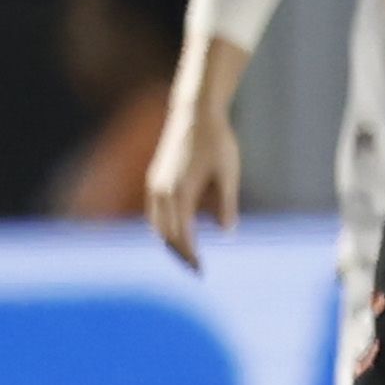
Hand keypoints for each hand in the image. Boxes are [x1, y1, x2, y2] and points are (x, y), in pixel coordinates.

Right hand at [145, 69, 241, 268]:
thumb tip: (227, 232)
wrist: (194, 113)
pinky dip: (163, 226)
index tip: (201, 271)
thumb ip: (227, 204)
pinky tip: (177, 231)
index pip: (180, 235)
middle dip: (179, 254)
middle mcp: (161, 192)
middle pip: (165, 234)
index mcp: (179, 193)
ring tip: (187, 255)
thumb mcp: (229, 173)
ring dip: (169, 241)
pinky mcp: (155, 178)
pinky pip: (155, 212)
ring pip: (156, 224)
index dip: (191, 255)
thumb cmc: (216, 142)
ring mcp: (155, 185)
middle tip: (196, 269)